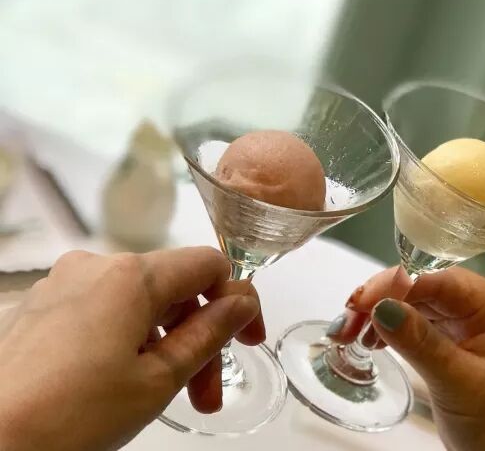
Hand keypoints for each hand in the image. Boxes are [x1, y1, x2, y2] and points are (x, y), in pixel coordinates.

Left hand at [0, 247, 262, 450]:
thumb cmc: (70, 416)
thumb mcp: (159, 378)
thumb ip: (211, 332)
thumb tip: (243, 301)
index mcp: (131, 276)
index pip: (209, 265)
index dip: (237, 301)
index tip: (247, 341)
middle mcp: (95, 266)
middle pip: (173, 288)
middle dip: (199, 336)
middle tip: (206, 393)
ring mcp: (62, 285)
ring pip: (138, 302)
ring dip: (164, 343)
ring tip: (166, 396)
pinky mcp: (40, 308)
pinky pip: (103, 310)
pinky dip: (127, 340)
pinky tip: (122, 382)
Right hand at [329, 267, 484, 450]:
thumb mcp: (459, 383)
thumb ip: (420, 343)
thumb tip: (381, 307)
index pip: (440, 280)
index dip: (397, 285)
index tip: (361, 301)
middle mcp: (483, 305)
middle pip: (423, 288)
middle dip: (381, 300)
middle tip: (345, 321)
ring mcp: (467, 321)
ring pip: (414, 303)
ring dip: (380, 314)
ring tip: (348, 332)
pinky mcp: (453, 339)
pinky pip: (416, 322)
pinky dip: (390, 328)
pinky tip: (370, 338)